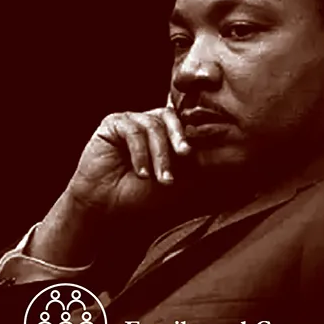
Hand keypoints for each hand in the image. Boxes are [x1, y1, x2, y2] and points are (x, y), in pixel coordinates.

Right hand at [64, 106, 191, 216]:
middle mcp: (147, 123)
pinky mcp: (112, 124)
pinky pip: (132, 131)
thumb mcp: (177, 178)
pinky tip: (140, 172)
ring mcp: (130, 122)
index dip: (193, 132)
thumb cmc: (140, 194)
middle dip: (179, 138)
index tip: (199, 153)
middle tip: (185, 156)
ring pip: (153, 125)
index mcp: (164, 133)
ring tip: (157, 178)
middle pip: (171, 118)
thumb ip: (193, 160)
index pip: (184, 121)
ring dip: (159, 154)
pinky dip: (140, 153)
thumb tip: (215, 140)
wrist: (108, 205)